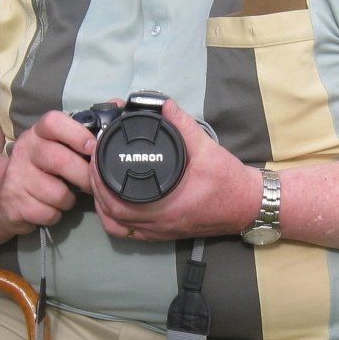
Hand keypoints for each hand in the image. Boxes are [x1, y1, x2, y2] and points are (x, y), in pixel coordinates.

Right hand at [0, 111, 95, 234]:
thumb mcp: (59, 146)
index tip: (92, 147)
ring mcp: (16, 176)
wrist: (4, 196)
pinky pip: (48, 212)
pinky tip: (50, 208)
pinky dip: (55, 215)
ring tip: (64, 197)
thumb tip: (119, 103)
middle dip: (82, 176)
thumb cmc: (42, 168)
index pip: (53, 122)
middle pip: (59, 160)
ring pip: (57, 192)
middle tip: (90, 184)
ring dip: (68, 200)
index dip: (76, 134)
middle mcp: (24, 149)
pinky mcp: (14, 202)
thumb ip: (86, 129)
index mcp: (38, 133)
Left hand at [89, 99, 262, 243]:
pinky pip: (129, 233)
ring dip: (102, 207)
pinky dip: (115, 220)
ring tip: (98, 183)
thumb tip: (164, 104)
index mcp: (165, 205)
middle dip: (95, 190)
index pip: (118, 200)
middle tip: (91, 166)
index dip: (99, 181)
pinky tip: (112, 205)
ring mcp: (160, 232)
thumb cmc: (228, 180)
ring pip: (117, 227)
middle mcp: (159, 223)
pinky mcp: (164, 235)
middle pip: (111, 214)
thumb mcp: (206, 148)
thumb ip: (183, 125)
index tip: (94, 160)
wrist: (248, 205)